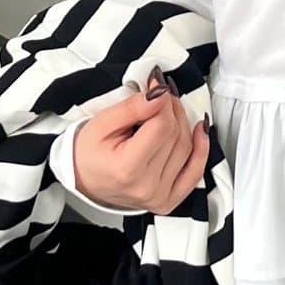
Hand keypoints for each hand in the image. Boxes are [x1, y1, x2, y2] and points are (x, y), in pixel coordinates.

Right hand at [73, 65, 210, 213]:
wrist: (83, 179)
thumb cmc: (88, 153)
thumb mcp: (102, 123)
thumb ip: (132, 108)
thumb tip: (159, 93)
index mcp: (127, 169)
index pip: (161, 127)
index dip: (162, 100)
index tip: (157, 85)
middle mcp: (146, 187)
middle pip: (176, 136)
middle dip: (171, 108)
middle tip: (160, 94)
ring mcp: (160, 196)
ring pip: (187, 148)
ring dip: (183, 122)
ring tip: (168, 109)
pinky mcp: (168, 200)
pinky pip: (194, 173)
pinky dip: (201, 149)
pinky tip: (200, 130)